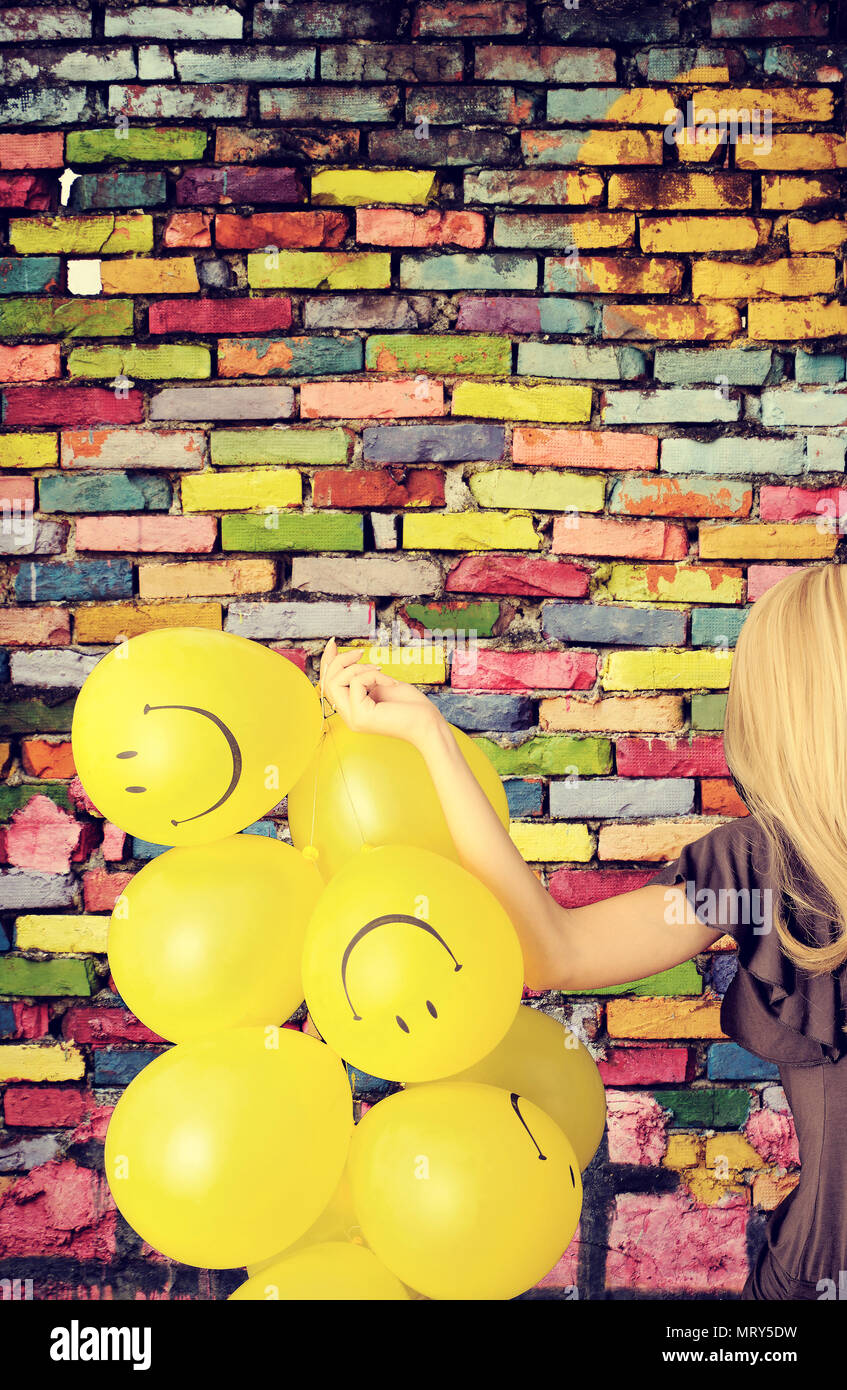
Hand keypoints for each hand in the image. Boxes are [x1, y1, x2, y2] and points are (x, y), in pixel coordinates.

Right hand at [318, 638, 445, 746]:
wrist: (428, 723)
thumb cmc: (410, 705)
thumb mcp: (381, 684)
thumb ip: (362, 676)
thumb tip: (350, 658)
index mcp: (352, 709)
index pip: (329, 685)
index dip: (328, 662)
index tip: (333, 642)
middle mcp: (348, 716)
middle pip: (328, 682)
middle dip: (342, 660)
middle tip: (361, 652)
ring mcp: (353, 718)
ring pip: (336, 682)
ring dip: (359, 668)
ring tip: (380, 670)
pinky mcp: (361, 715)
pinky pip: (356, 683)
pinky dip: (374, 675)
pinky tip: (390, 682)